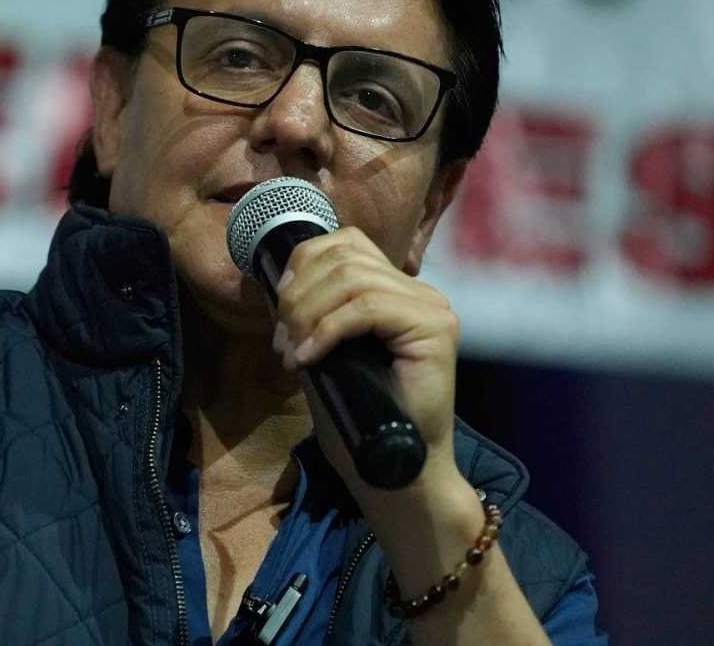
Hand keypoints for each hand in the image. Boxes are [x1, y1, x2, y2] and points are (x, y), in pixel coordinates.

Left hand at [272, 226, 464, 501]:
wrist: (396, 470)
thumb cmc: (358, 418)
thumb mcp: (325, 352)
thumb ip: (314, 314)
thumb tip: (279, 284)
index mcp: (397, 289)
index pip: (347, 244)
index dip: (303, 266)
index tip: (279, 312)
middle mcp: (420, 291)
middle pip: (345, 257)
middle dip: (299, 295)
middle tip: (282, 342)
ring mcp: (431, 307)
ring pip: (353, 280)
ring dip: (308, 314)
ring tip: (292, 353)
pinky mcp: (434, 328)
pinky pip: (366, 309)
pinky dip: (326, 331)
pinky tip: (307, 358)